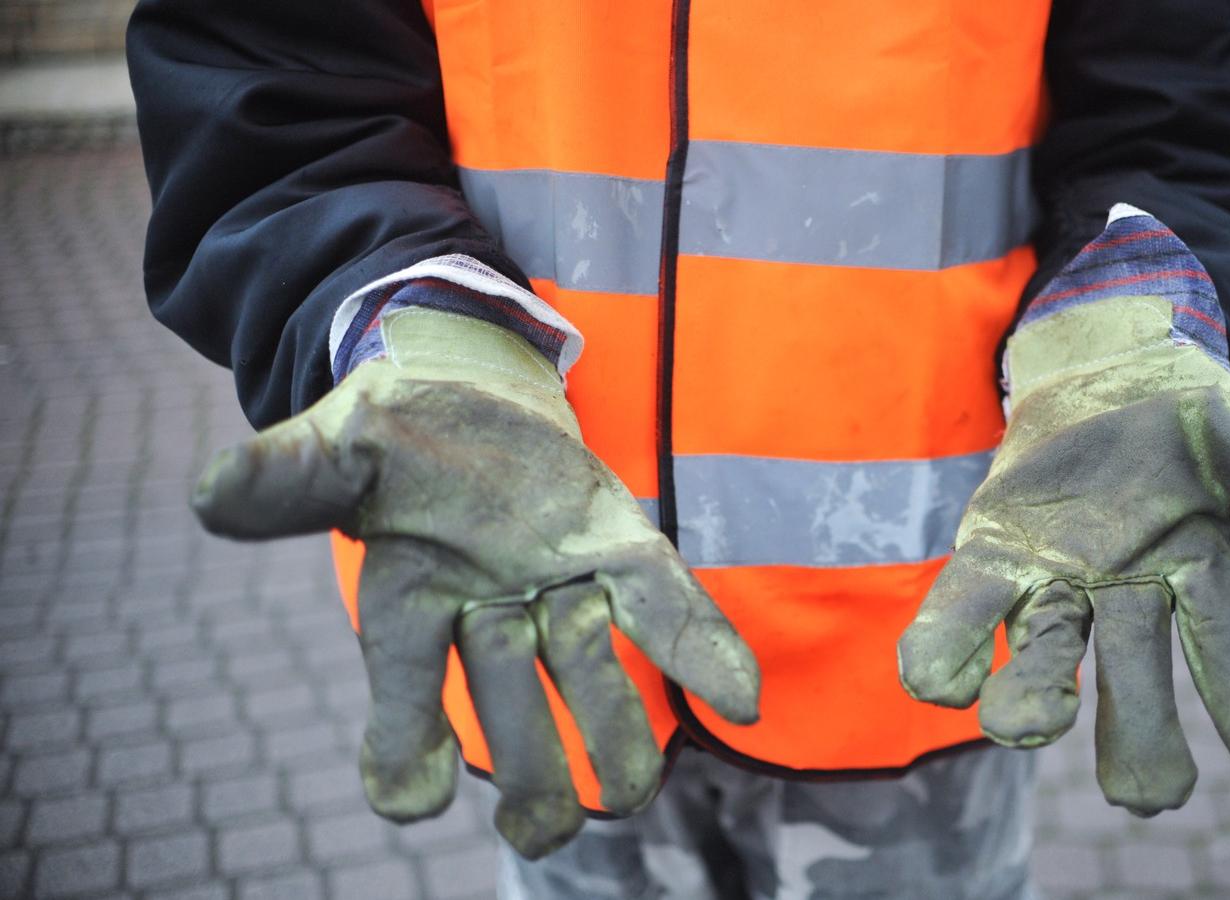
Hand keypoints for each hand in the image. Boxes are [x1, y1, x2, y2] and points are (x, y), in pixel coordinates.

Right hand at [191, 307, 758, 856]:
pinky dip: (702, 652)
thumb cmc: (391, 433)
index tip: (408, 795)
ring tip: (631, 789)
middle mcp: (487, 614)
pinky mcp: (619, 552)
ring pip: (587, 673)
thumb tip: (210, 494)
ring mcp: (559, 588)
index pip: (404, 688)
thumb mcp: (332, 445)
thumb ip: (287, 479)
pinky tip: (739, 698)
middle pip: (507, 703)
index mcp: (407, 601)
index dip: (403, 745)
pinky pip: (665, 607)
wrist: (464, 388)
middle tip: (543, 827)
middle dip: (527, 765)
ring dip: (611, 732)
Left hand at [898, 297, 1229, 814]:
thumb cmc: (1180, 421)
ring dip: (1035, 699)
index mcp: (1201, 573)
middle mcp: (1126, 599)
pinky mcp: (990, 561)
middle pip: (1137, 676)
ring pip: (1047, 655)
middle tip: (1150, 797)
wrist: (1097, 379)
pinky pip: (964, 614)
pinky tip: (938, 681)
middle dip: (1141, 734)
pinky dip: (949, 651)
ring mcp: (1054, 585)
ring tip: (1025, 727)